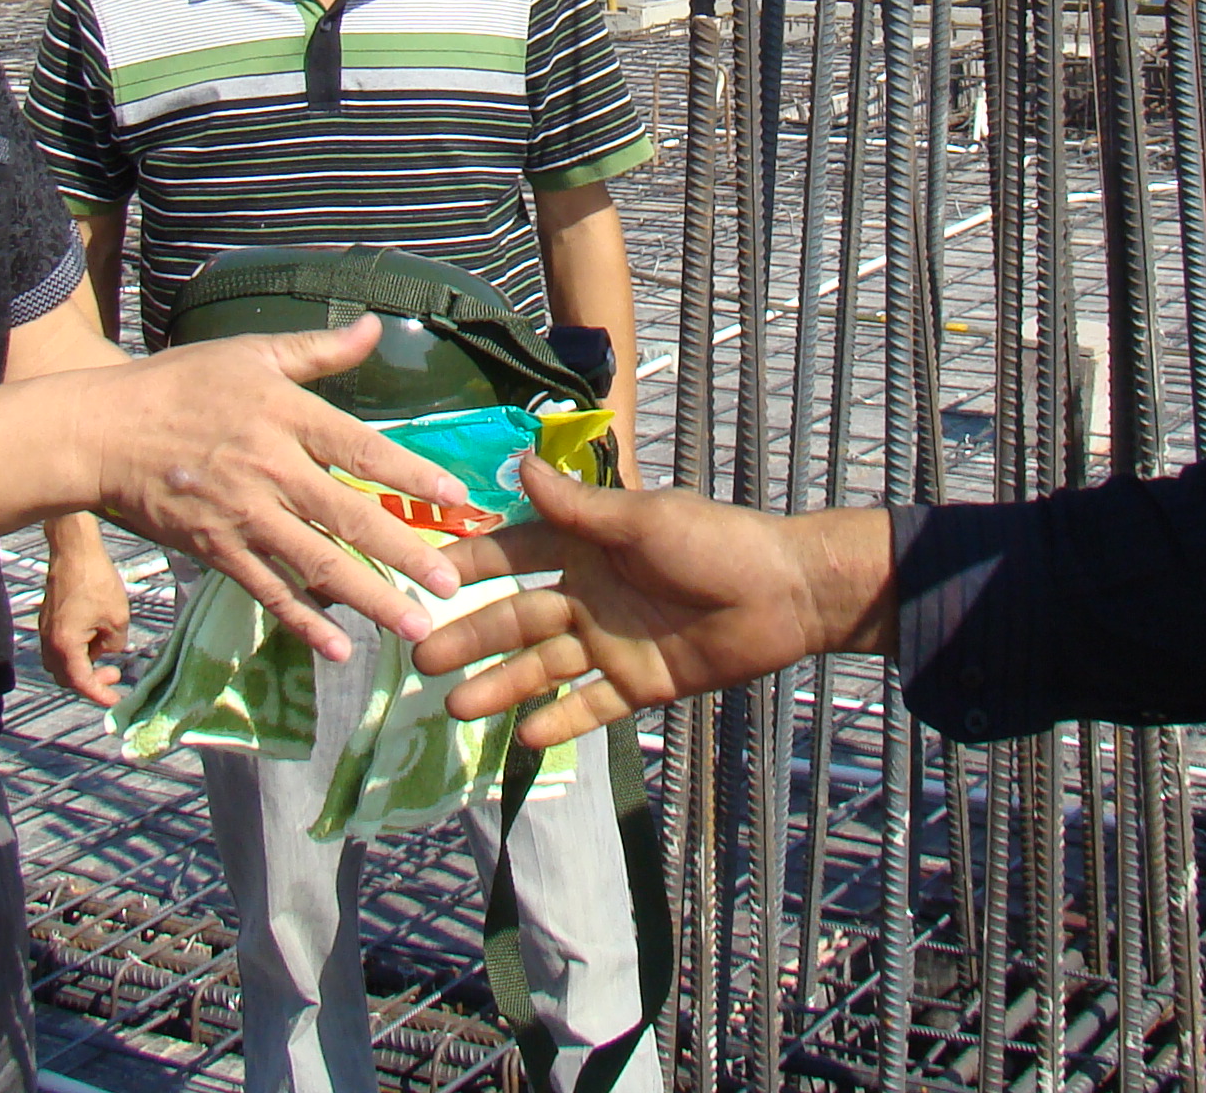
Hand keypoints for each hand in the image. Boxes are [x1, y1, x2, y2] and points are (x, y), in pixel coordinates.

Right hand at [37, 517, 130, 706]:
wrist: (74, 549)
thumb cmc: (96, 580)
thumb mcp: (117, 618)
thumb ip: (114, 644)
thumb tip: (108, 650)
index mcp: (66, 645)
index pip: (81, 682)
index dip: (99, 694)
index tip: (116, 701)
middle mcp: (50, 642)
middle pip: (66, 677)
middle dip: (90, 681)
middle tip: (114, 675)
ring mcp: (46, 630)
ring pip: (61, 662)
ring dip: (82, 666)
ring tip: (106, 656)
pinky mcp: (48, 618)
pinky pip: (60, 646)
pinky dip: (76, 651)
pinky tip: (96, 637)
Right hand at [70, 317, 473, 660]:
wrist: (102, 432)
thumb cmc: (180, 385)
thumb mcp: (251, 354)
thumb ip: (318, 350)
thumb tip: (373, 325)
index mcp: (286, 416)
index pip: (362, 451)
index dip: (411, 476)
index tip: (456, 501)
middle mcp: (272, 470)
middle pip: (350, 518)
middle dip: (406, 554)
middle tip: (452, 586)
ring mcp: (244, 516)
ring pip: (317, 563)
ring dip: (370, 599)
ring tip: (415, 627)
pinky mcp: (217, 550)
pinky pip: (268, 590)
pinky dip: (304, 622)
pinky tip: (338, 648)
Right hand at [408, 464, 895, 746]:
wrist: (786, 594)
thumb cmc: (717, 542)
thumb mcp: (644, 521)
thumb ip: (580, 508)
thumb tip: (519, 466)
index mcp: (587, 548)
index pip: (514, 554)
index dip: (470, 564)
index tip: (421, 573)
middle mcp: (589, 595)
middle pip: (517, 619)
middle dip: (469, 636)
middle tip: (419, 655)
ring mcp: (611, 643)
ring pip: (542, 667)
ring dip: (499, 685)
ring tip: (454, 706)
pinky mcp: (640, 684)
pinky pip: (590, 707)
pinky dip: (559, 722)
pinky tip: (524, 738)